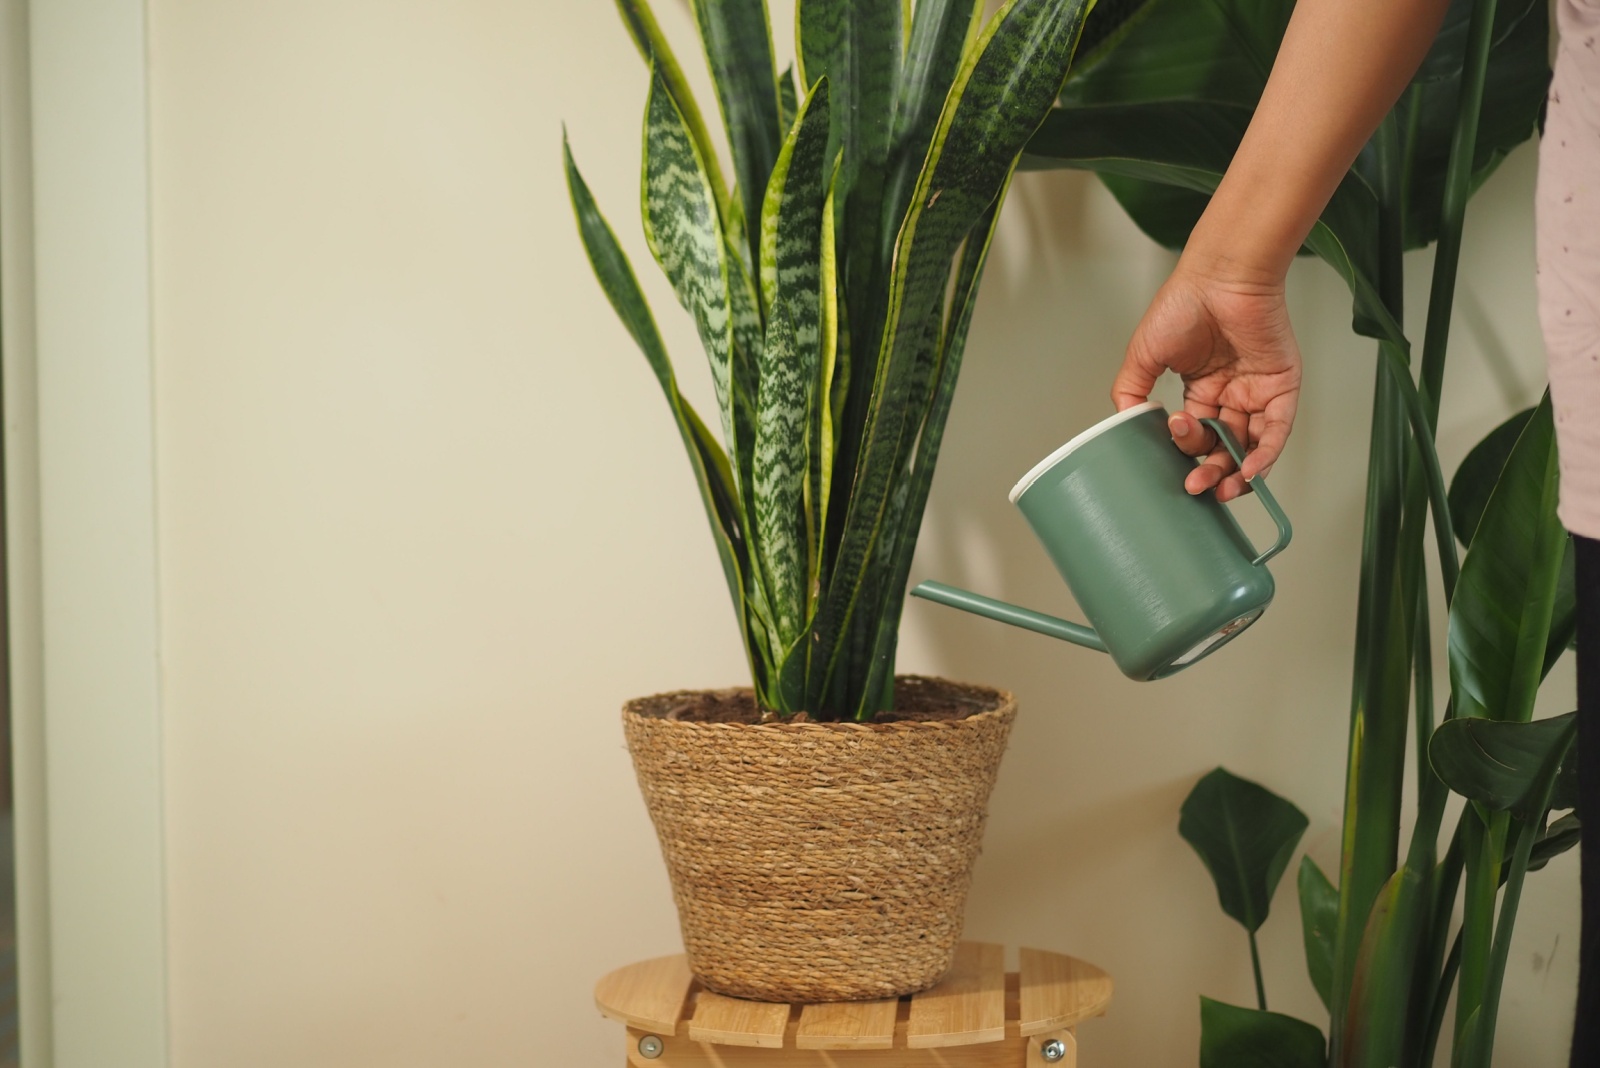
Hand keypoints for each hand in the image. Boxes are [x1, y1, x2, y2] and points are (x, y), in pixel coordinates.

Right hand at [1113, 256, 1301, 502]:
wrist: (1219, 277)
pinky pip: (1277, 429)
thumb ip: (1130, 391)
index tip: (1172, 446)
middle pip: (1223, 446)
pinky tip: (1248, 471)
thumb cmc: (1182, 305)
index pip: (1194, 433)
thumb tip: (1125, 426)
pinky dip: (1266, 453)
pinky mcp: (1282, 386)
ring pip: (1252, 445)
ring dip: (1239, 472)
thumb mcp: (1142, 355)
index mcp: (1200, 388)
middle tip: (1196, 484)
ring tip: (1223, 488)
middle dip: (1210, 470)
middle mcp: (1230, 392)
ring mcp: (1258, 391)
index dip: (1184, 447)